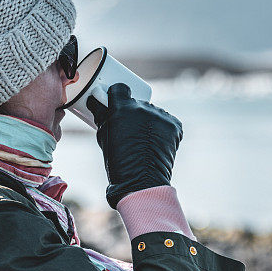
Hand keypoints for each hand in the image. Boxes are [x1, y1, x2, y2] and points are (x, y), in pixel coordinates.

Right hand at [87, 83, 182, 208]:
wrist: (141, 181)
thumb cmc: (118, 162)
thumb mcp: (103, 137)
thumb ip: (102, 115)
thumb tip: (97, 101)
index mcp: (121, 108)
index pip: (120, 89)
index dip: (117, 96)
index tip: (117, 103)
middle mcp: (142, 108)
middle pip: (137, 103)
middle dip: (134, 114)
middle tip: (131, 131)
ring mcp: (160, 116)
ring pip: (153, 112)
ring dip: (149, 121)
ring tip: (144, 141)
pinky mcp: (174, 125)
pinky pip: (167, 121)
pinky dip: (163, 129)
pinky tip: (156, 142)